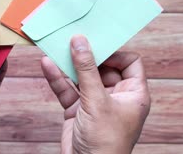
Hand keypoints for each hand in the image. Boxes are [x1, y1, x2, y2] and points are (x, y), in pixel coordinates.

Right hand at [41, 35, 149, 153]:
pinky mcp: (78, 110)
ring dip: (69, 65)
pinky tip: (48, 65)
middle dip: (87, 55)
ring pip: (82, 77)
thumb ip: (86, 69)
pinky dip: (58, 78)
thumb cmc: (104, 142)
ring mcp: (95, 103)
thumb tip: (80, 42)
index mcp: (133, 94)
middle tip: (74, 40)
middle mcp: (116, 96)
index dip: (115, 52)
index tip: (97, 45)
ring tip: (57, 47)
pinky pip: (68, 89)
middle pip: (102, 67)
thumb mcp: (97, 100)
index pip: (130, 63)